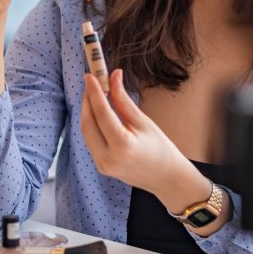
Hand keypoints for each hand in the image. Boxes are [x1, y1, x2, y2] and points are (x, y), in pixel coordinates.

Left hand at [80, 70, 209, 208]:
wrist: (166, 178)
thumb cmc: (160, 148)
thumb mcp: (143, 122)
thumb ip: (124, 100)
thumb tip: (114, 76)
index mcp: (122, 145)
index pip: (101, 113)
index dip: (94, 92)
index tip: (90, 75)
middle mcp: (107, 157)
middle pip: (88, 123)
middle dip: (87, 100)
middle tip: (91, 81)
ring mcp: (102, 164)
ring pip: (86, 132)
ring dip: (87, 111)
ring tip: (94, 93)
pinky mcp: (101, 166)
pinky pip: (90, 141)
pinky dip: (91, 124)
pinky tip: (97, 112)